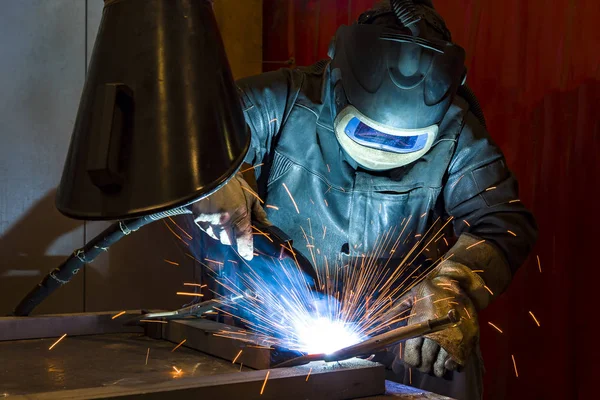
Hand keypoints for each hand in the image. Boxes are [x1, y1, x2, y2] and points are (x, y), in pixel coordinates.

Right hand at [192, 173, 269, 259]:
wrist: (211, 170)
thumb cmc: (232, 182)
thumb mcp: (250, 196)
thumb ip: (258, 213)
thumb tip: (267, 225)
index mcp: (239, 216)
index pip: (244, 242)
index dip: (247, 250)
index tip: (248, 255)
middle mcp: (223, 222)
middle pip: (229, 242)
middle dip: (233, 237)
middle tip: (235, 226)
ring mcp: (209, 221)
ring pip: (217, 237)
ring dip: (221, 232)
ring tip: (223, 218)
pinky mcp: (198, 219)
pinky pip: (206, 230)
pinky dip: (211, 227)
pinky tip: (213, 215)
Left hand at [390, 262, 480, 376]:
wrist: (458, 283)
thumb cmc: (432, 291)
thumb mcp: (411, 297)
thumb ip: (396, 310)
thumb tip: (379, 321)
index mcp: (419, 323)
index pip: (412, 352)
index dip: (412, 360)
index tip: (413, 362)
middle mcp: (434, 332)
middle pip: (426, 360)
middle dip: (424, 366)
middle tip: (425, 365)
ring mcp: (451, 336)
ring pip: (442, 364)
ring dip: (438, 368)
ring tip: (437, 366)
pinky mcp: (466, 338)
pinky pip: (459, 361)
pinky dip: (454, 366)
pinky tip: (451, 363)